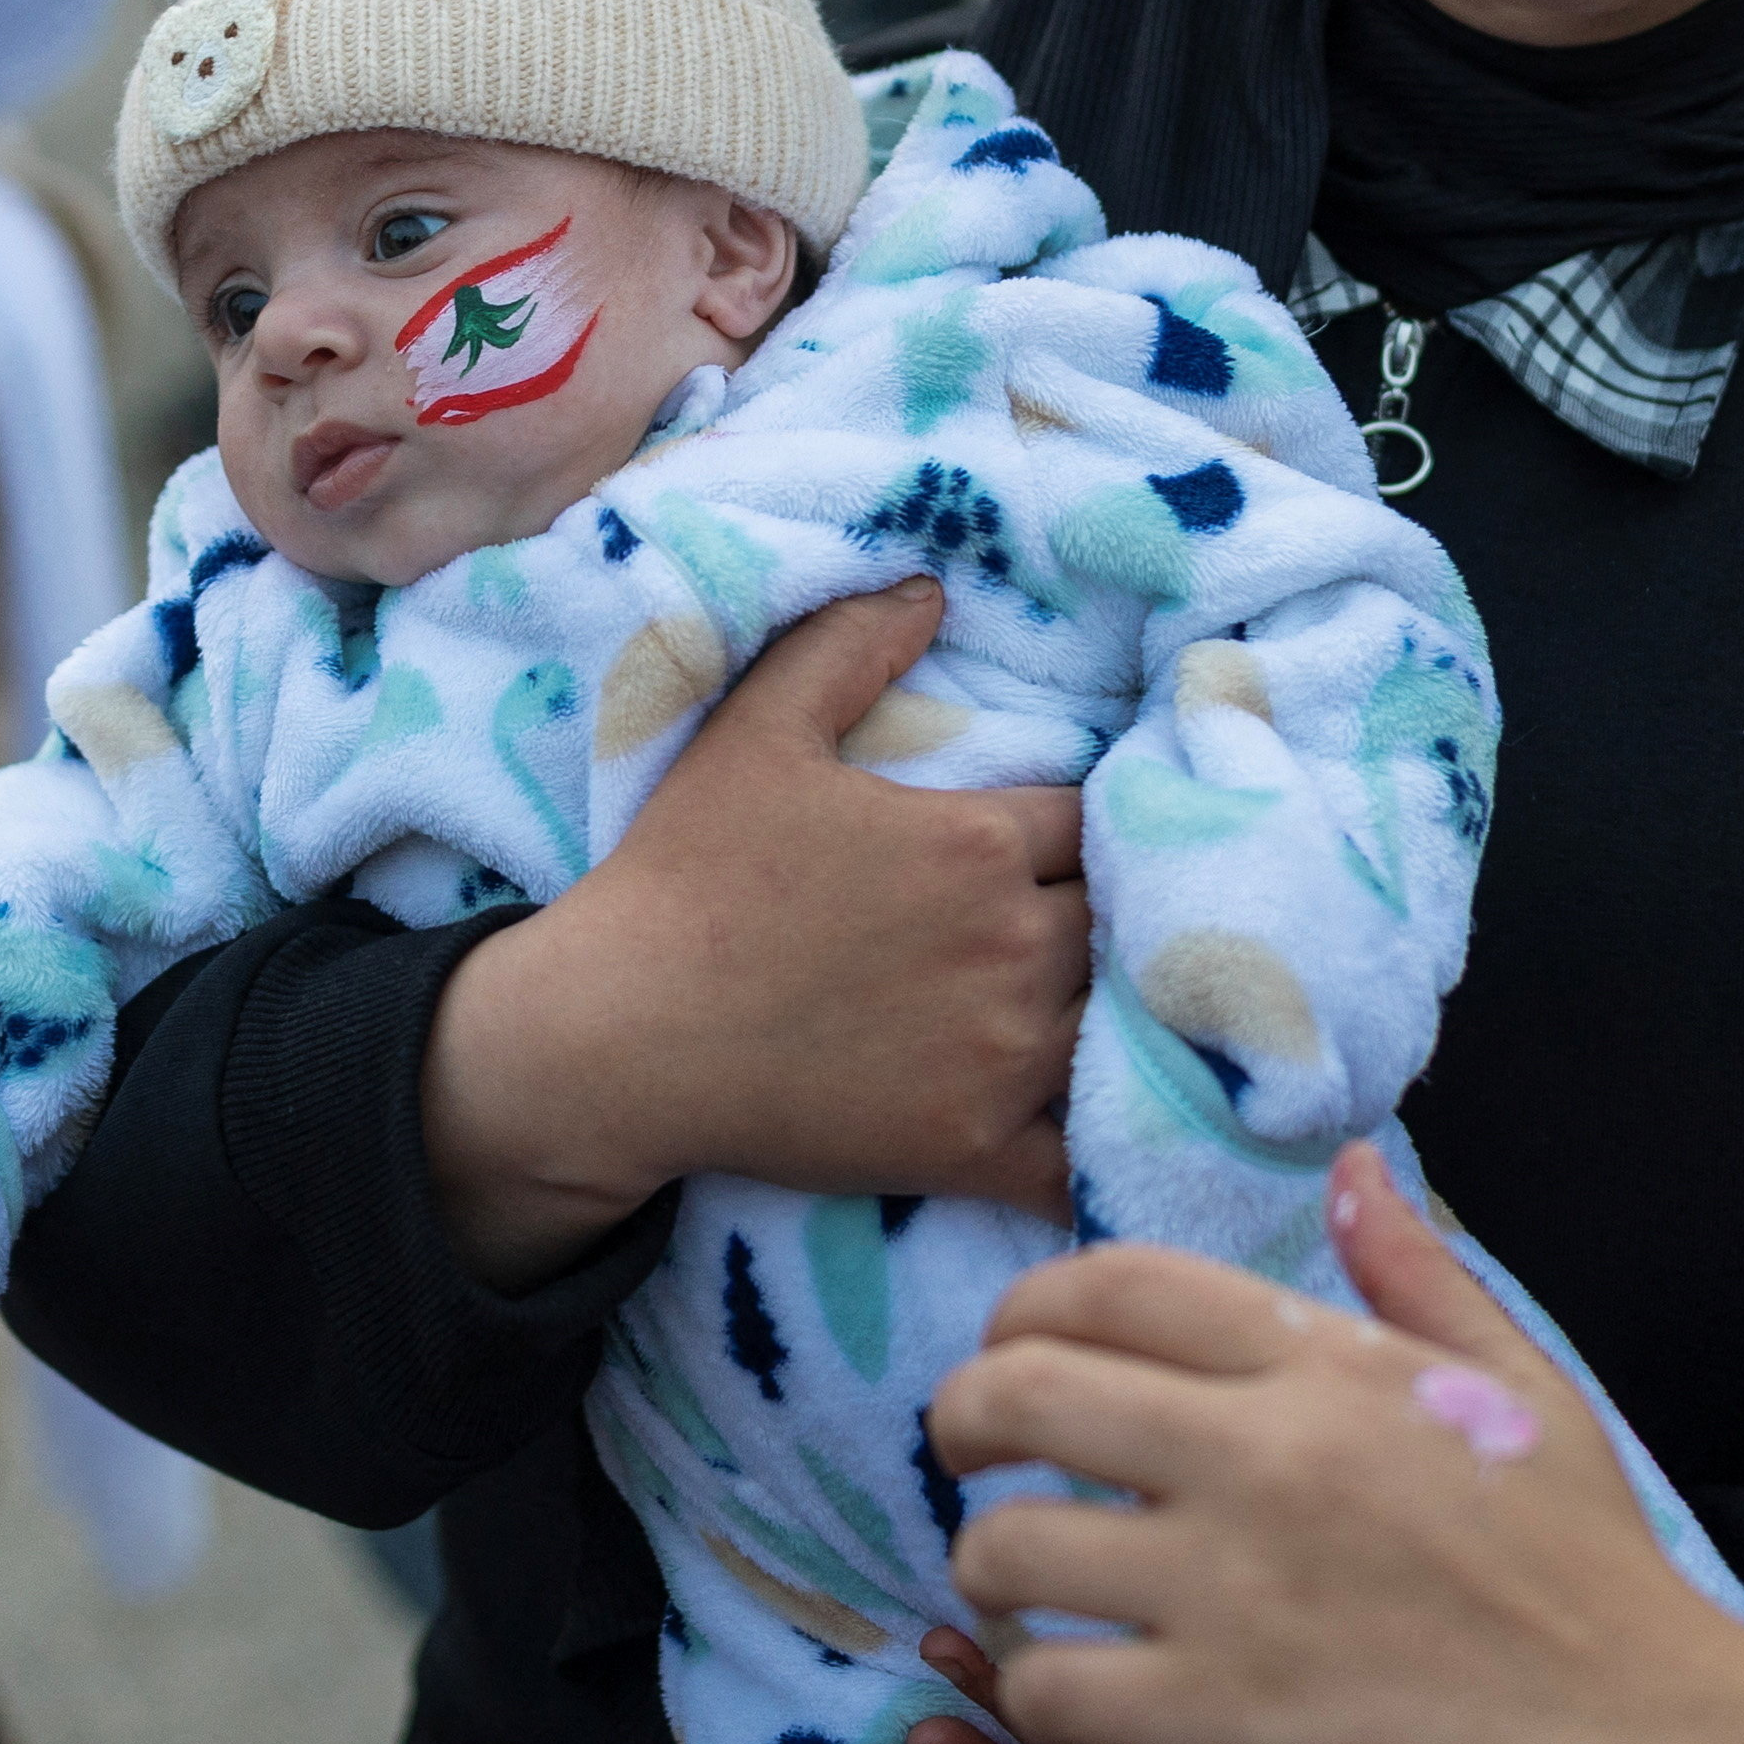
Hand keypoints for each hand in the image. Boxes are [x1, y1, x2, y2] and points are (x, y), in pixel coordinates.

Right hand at [420, 582, 1084, 1278]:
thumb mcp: (755, 730)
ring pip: (1125, 1027)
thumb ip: (848, 647)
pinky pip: (1087, 1159)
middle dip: (1116, 916)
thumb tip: (932, 584)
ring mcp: (1001, 1057)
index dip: (1092, 827)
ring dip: (1121, 1015)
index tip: (1069, 840)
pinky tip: (1115, 1129)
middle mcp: (1012, 948)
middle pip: (1128, 922)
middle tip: (1090, 922)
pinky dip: (1112, 1145)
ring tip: (1112, 1010)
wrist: (616, 1034)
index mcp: (978, 843)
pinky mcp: (973, 1148)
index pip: (1102, 820)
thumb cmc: (685, 878)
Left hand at [930, 1146, 1743, 1743]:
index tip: (1015, 1351)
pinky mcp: (1223, 1719)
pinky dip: (1035, 1687)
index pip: (1112, 1285)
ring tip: (1020, 1585)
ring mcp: (1232, 1591)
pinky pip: (1050, 1685)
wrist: (1646, 1742)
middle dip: (957, 1419)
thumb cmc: (1586, 1566)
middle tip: (969, 1459)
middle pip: (1020, 1393)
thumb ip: (1416, 1276)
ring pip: (1006, 1548)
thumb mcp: (1519, 1389)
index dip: (1024, 1309)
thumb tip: (1354, 1170)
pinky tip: (1074, 1686)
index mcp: (1325, 1366)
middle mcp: (1261, 1456)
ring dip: (988, 1567)